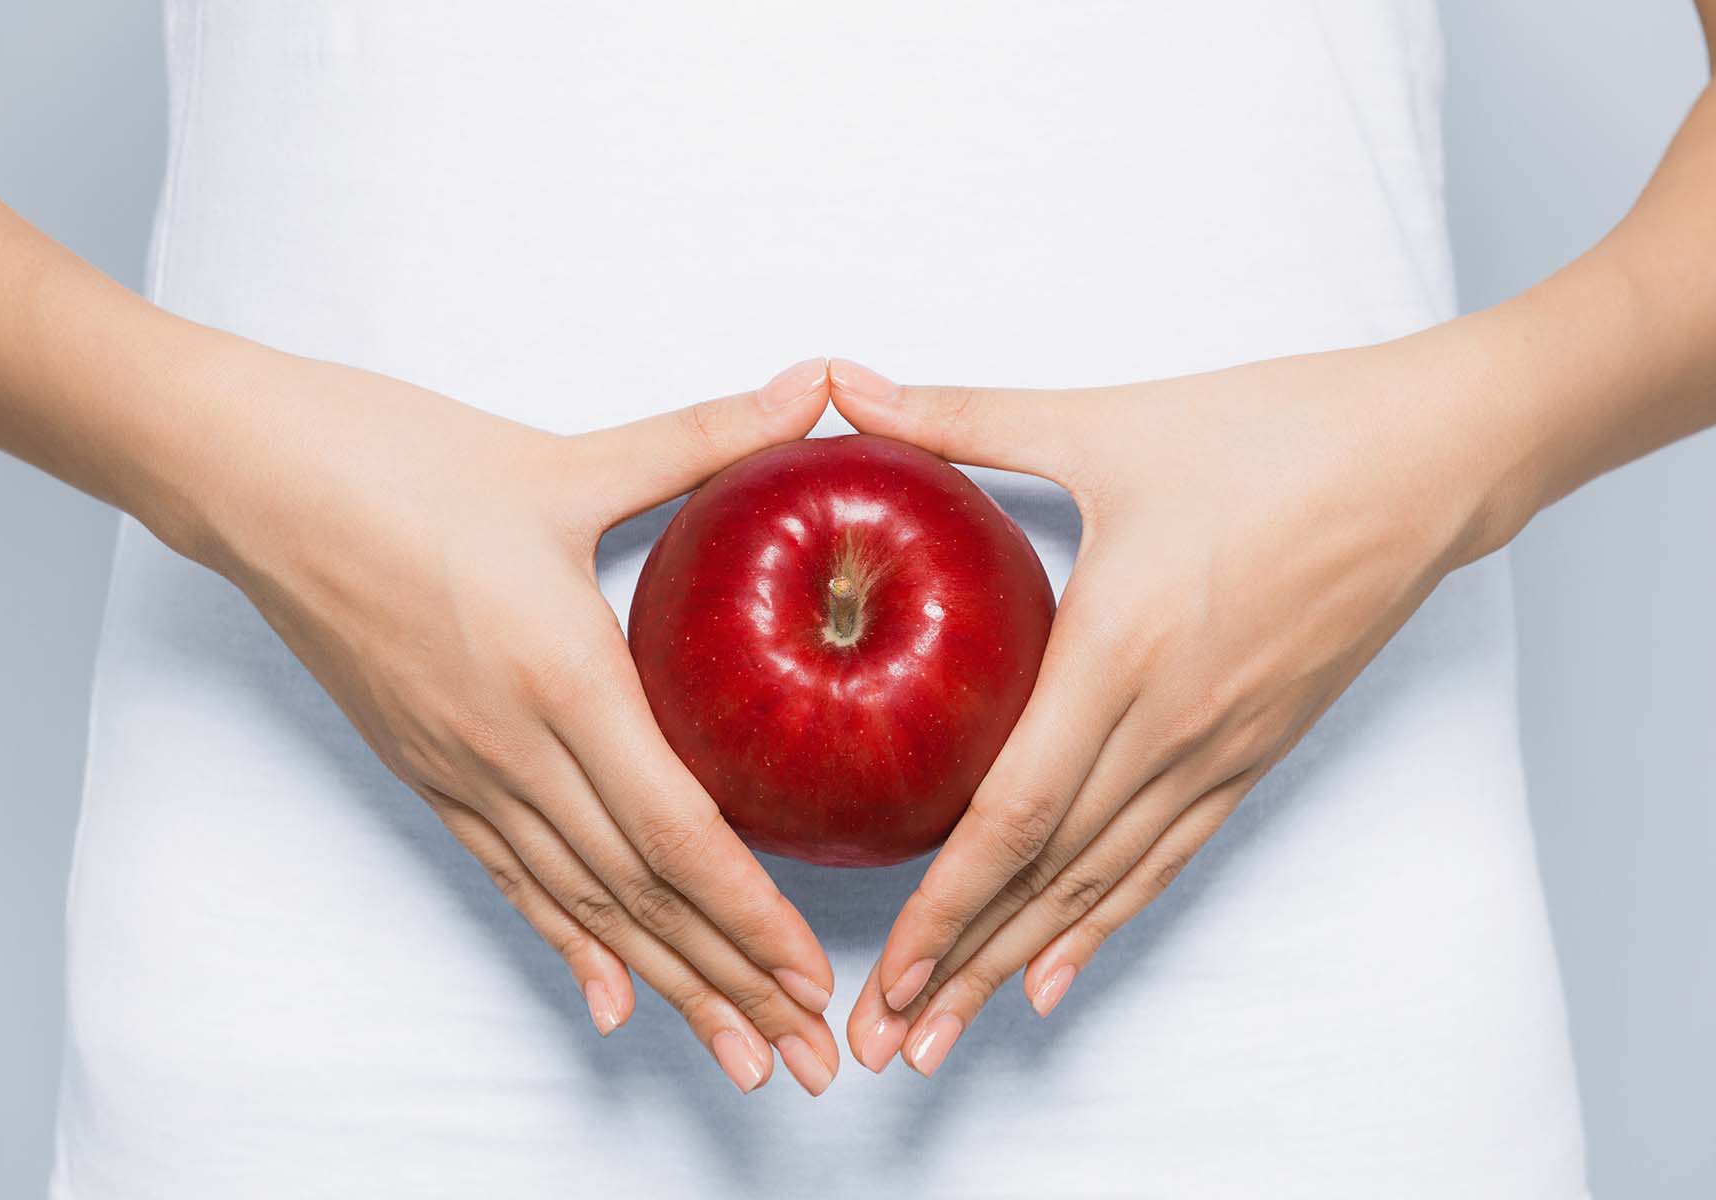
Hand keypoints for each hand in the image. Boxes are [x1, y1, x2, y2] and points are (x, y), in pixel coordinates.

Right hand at [190, 351, 840, 1094]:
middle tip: (807, 1060)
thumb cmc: (398, 464)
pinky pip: (509, 877)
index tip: (813, 977)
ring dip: (666, 984)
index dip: (750, 914)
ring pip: (581, 906)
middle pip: (639, 896)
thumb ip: (704, 437)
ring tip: (736, 1055)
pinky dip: (566, 943)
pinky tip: (608, 997)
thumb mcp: (569, 458)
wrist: (252, 478)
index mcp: (562, 677)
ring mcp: (462, 771)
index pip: (678, 832)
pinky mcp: (426, 771)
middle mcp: (512, 749)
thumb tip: (814, 388)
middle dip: (731, 983)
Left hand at [828, 343, 1514, 1075]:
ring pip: (1107, 882)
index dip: (948, 900)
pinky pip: (1171, 856)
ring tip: (955, 1031)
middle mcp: (1172, 723)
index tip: (887, 969)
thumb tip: (843, 385)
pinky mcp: (1257, 749)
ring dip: (1024, 962)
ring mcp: (1222, 747)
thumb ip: (962, 417)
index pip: (1017, 811)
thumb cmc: (1275, 434)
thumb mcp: (1105, 423)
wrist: (1429, 460)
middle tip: (887, 1039)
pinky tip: (1062, 971)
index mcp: (1122, 649)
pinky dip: (1109, 920)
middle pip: (1051, 874)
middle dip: (962, 963)